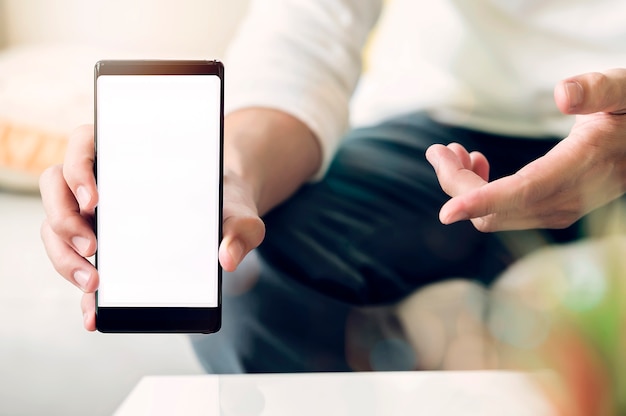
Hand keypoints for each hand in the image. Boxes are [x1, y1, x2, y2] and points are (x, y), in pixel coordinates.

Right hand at [39, 125, 264, 330]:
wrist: (220, 215)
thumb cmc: (222, 201)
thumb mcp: (239, 210)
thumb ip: (241, 227)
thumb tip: (227, 258)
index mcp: (125, 154)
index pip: (82, 144)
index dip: (78, 169)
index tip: (95, 200)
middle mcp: (100, 179)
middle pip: (55, 187)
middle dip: (64, 219)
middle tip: (92, 247)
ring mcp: (92, 211)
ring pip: (54, 225)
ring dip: (63, 255)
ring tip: (93, 283)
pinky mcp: (96, 242)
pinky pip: (74, 260)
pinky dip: (78, 286)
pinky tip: (93, 310)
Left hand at [426, 69, 625, 231]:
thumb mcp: (624, 90)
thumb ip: (598, 90)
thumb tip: (563, 94)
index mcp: (580, 166)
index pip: (522, 193)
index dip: (481, 202)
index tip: (446, 212)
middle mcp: (566, 199)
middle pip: (495, 210)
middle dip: (457, 185)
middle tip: (439, 150)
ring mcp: (557, 210)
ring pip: (494, 215)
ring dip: (464, 188)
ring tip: (453, 152)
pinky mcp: (549, 211)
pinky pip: (504, 212)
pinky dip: (480, 193)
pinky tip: (477, 163)